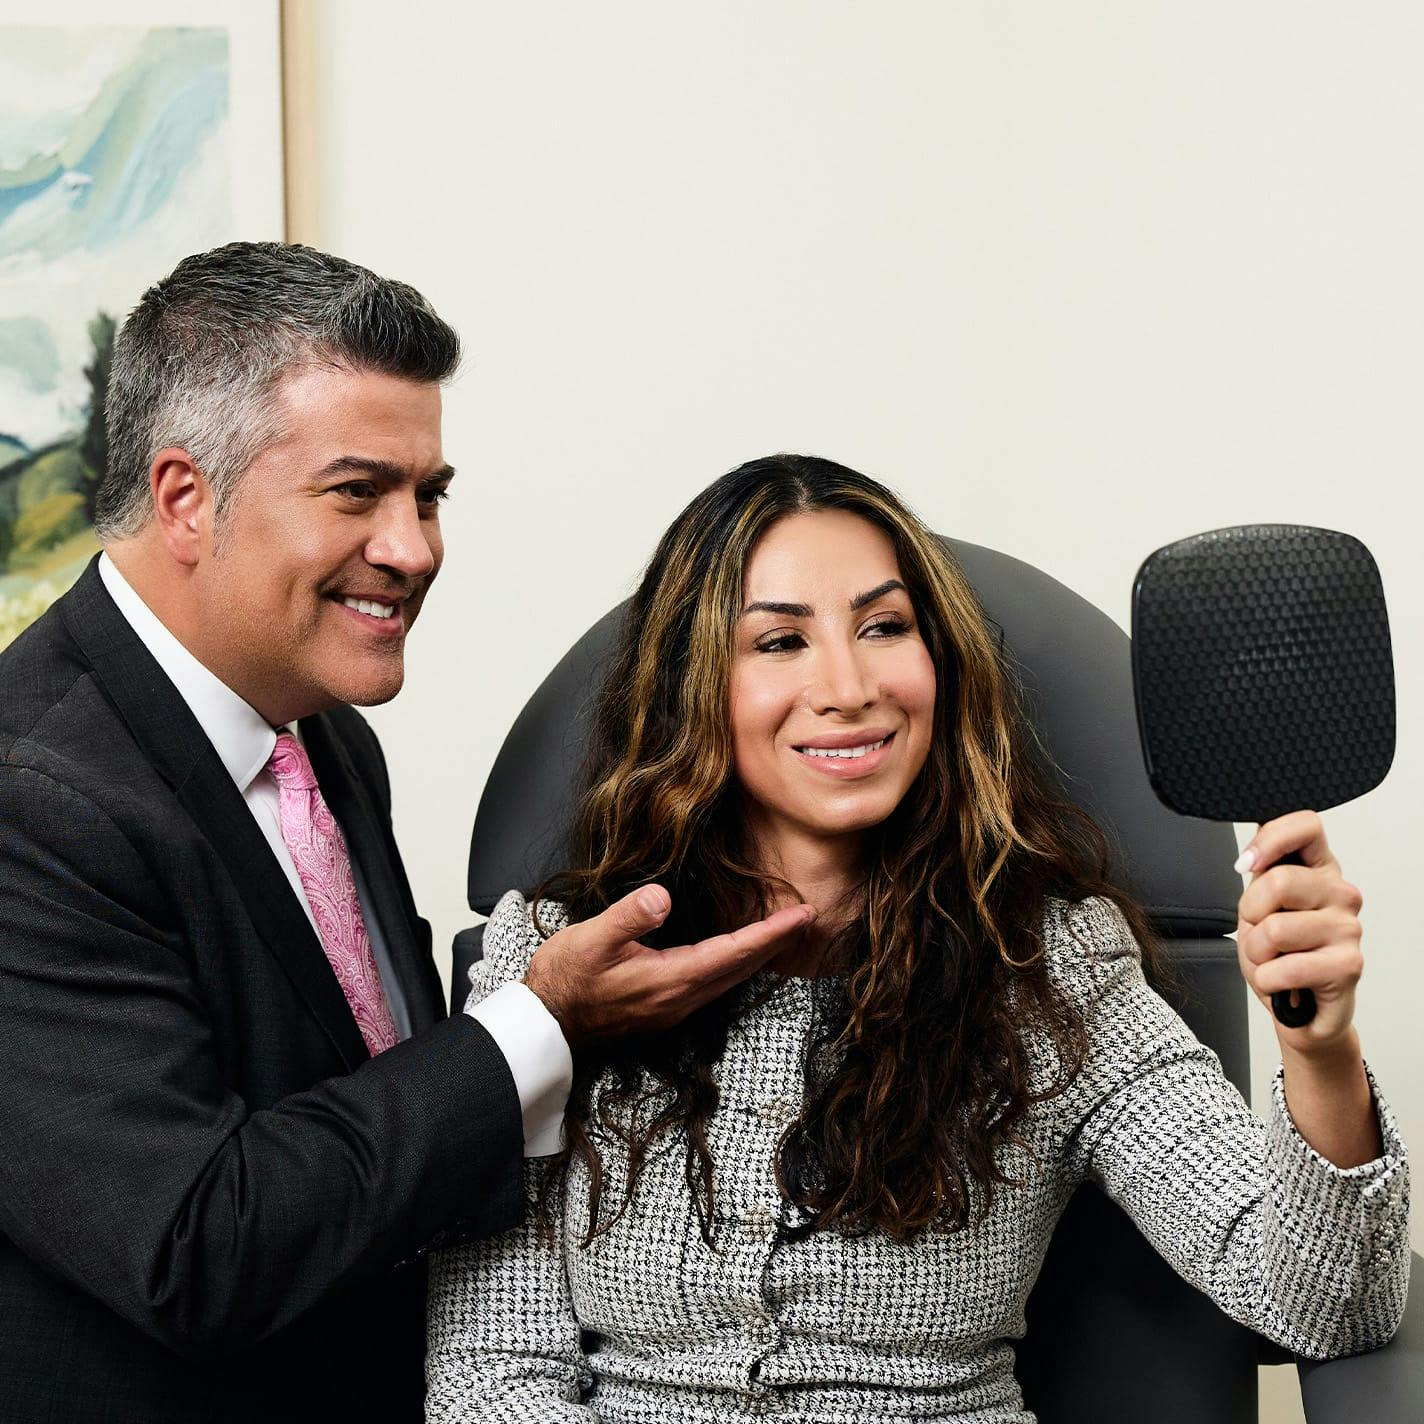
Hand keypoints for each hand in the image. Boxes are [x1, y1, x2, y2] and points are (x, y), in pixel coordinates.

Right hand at [522, 886, 815, 1047]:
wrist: (544, 1023)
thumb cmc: (564, 979)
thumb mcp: (591, 939)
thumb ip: (629, 916)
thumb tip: (662, 896)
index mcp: (670, 979)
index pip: (734, 952)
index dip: (771, 933)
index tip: (802, 915)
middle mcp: (680, 998)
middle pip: (741, 968)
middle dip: (776, 943)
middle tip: (807, 919)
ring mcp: (673, 1007)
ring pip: (730, 978)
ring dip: (758, 955)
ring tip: (782, 933)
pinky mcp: (663, 1008)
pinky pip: (714, 984)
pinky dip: (735, 964)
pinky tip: (737, 954)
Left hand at [1235, 810, 1364, 1054]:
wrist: (1298, 1012)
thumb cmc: (1278, 956)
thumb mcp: (1258, 908)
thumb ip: (1260, 875)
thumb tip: (1251, 853)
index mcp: (1319, 871)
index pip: (1306, 826)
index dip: (1269, 839)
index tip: (1247, 864)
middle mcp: (1340, 894)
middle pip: (1278, 881)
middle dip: (1250, 914)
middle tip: (1260, 934)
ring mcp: (1348, 928)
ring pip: (1274, 929)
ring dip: (1256, 953)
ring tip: (1273, 961)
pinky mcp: (1349, 965)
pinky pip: (1283, 967)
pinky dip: (1268, 979)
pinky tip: (1281, 983)